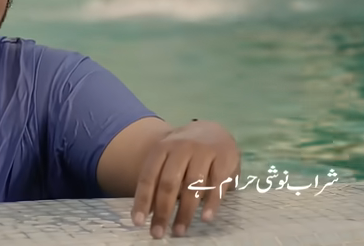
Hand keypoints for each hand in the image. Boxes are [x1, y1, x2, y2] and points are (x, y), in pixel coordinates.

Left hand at [131, 121, 238, 238]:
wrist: (212, 129)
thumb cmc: (183, 151)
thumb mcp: (166, 158)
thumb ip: (157, 181)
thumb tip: (147, 212)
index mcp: (162, 148)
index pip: (149, 176)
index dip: (142, 200)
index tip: (138, 222)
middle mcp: (181, 148)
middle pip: (169, 183)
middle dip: (162, 210)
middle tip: (158, 233)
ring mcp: (204, 152)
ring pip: (192, 185)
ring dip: (185, 211)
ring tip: (179, 231)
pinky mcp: (225, 158)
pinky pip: (217, 184)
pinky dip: (211, 203)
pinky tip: (205, 218)